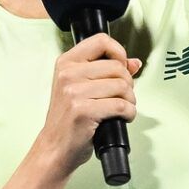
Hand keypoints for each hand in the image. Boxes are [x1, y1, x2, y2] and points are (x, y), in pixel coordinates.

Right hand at [36, 33, 141, 176]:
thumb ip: (106, 72)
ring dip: (130, 100)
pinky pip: (121, 105)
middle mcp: (68, 75)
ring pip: (122, 86)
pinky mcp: (83, 111)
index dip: (119, 52)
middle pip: (117, 67)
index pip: (101, 41)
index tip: (121, 67)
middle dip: (128, 84)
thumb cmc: (68, 119)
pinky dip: (128, 113)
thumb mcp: (81, 88)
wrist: (54, 147)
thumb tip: (134, 63)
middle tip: (122, 96)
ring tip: (121, 108)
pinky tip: (122, 118)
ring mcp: (74, 93)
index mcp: (66, 63)